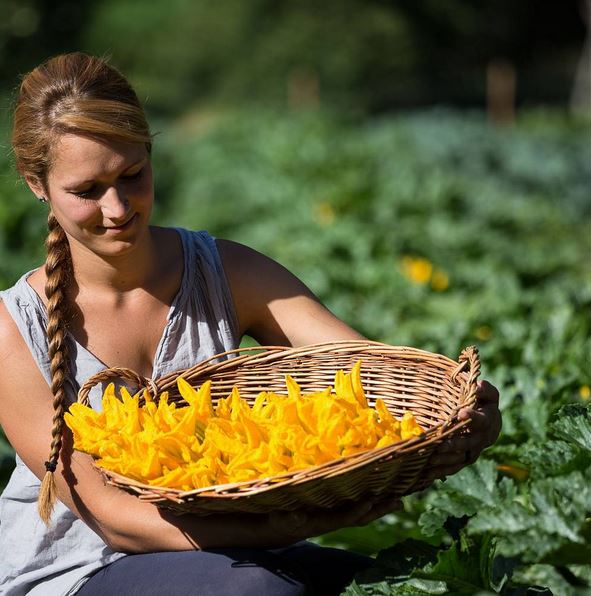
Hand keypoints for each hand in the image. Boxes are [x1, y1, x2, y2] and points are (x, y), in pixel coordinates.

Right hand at [267, 497, 402, 543]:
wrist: (283, 528)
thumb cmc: (280, 522)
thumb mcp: (281, 520)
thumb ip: (289, 518)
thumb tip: (298, 516)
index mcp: (323, 522)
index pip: (344, 517)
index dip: (357, 511)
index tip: (370, 501)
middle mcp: (335, 521)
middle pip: (361, 518)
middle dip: (379, 510)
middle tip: (398, 501)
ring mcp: (337, 517)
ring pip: (363, 514)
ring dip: (380, 507)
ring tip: (398, 499)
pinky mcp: (337, 512)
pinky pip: (358, 507)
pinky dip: (372, 503)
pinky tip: (382, 495)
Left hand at [426, 380, 500, 481]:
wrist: (488, 424)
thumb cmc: (483, 403)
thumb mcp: (487, 394)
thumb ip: (485, 390)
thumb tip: (479, 385)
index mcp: (488, 421)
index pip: (482, 420)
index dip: (472, 417)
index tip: (461, 413)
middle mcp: (482, 439)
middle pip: (470, 443)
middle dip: (455, 444)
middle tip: (440, 444)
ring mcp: (473, 451)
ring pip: (460, 458)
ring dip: (446, 459)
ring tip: (431, 458)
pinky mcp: (463, 460)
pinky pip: (453, 467)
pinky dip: (441, 471)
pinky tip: (427, 472)